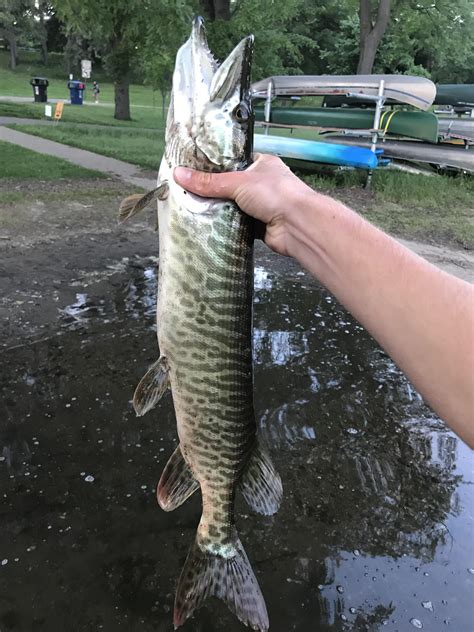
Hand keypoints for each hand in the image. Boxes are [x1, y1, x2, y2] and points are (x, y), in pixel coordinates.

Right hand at [174, 153, 315, 255]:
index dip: (215, 166)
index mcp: (262, 164)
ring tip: (193, 208)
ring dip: (220, 210)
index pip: (234, 162)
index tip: (194, 170)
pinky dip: (226, 226)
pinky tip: (209, 226)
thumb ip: (209, 182)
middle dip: (215, 192)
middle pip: (231, 187)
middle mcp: (263, 184)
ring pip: (233, 207)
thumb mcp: (238, 182)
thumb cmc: (276, 194)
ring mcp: (261, 206)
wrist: (298, 225)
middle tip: (189, 192)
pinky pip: (237, 225)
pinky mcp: (259, 226)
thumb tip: (179, 175)